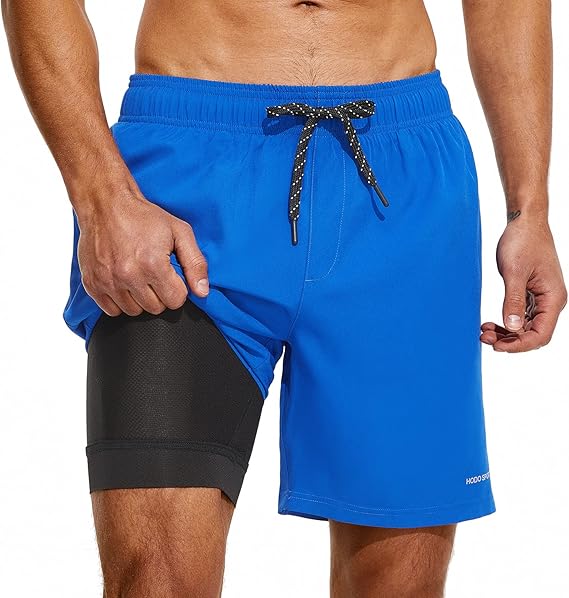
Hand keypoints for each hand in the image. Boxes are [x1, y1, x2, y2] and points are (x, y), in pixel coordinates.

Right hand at [77, 186, 208, 316]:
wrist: (105, 204)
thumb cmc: (143, 217)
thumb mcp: (180, 232)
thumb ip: (196, 263)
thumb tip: (202, 292)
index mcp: (153, 264)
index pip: (176, 301)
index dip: (178, 289)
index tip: (172, 276)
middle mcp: (129, 276)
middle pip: (156, 308)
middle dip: (160, 294)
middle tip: (154, 274)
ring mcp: (108, 281)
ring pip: (134, 311)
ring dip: (140, 299)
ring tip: (138, 277)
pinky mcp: (92, 283)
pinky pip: (111, 311)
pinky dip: (119, 301)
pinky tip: (123, 283)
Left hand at [480, 213, 566, 351]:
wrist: (524, 222)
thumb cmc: (522, 242)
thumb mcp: (514, 272)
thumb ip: (513, 300)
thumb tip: (512, 327)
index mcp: (553, 298)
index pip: (541, 335)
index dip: (519, 345)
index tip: (497, 346)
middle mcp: (550, 302)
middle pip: (532, 334)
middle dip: (509, 340)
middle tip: (484, 338)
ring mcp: (541, 298)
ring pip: (525, 327)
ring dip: (506, 333)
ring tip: (484, 332)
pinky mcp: (531, 294)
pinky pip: (520, 316)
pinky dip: (505, 321)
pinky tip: (489, 323)